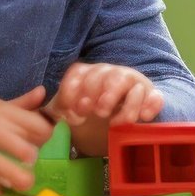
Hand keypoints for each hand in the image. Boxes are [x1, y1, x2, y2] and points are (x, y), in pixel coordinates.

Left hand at [48, 61, 163, 155]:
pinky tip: (143, 118)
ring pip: (128, 81)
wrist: (116, 118)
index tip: (71, 113)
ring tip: (114, 122)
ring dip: (121, 101)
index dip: (73, 92)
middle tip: (96, 113)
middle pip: (104, 74)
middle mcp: (109, 73)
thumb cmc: (89, 113)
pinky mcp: (149, 96)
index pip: (77, 74)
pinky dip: (150, 104)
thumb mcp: (69, 111)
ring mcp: (131, 83)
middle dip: (98, 94)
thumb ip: (54, 110)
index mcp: (86, 75)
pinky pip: (154, 95)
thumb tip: (40, 109)